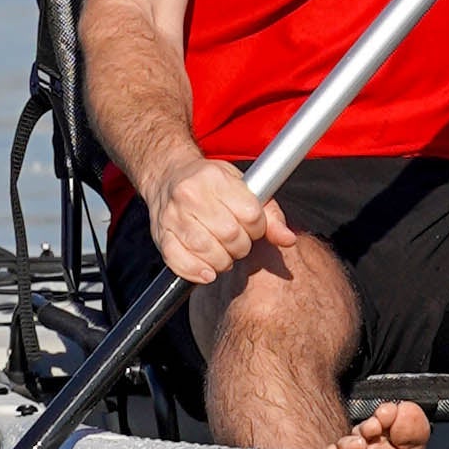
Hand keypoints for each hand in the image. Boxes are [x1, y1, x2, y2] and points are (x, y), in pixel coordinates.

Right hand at [149, 156, 292, 286]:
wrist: (168, 176)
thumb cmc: (210, 184)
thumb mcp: (242, 186)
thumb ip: (270, 213)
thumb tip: (288, 239)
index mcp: (214, 178)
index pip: (251, 214)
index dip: (257, 228)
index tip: (251, 227)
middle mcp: (190, 195)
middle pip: (230, 235)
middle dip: (241, 246)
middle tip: (237, 243)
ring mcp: (172, 216)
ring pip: (208, 251)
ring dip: (223, 261)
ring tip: (223, 254)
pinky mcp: (161, 236)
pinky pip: (181, 262)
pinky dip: (197, 272)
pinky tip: (208, 270)